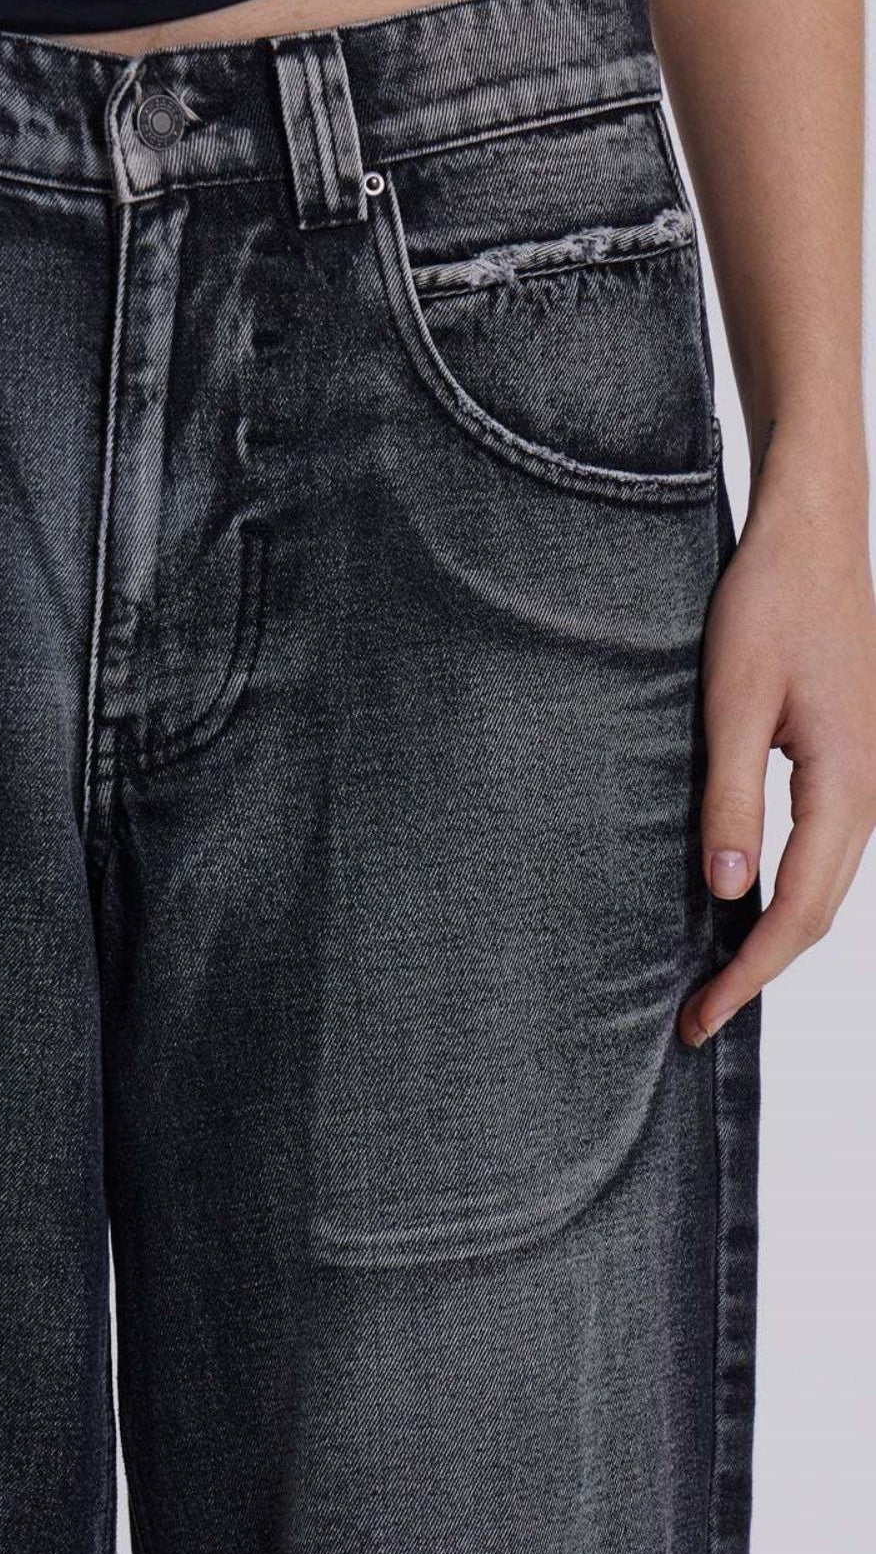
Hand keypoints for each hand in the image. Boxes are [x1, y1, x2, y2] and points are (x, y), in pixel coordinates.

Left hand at [680, 431, 875, 1045]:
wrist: (813, 533)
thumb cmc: (770, 601)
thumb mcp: (733, 700)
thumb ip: (730, 796)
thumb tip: (723, 891)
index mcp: (845, 783)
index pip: (798, 909)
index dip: (749, 972)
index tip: (702, 1017)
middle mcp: (868, 791)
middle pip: (819, 912)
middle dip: (758, 971)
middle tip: (696, 1019)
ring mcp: (863, 778)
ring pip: (825, 885)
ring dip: (772, 937)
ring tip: (714, 979)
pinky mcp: (844, 760)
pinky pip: (822, 850)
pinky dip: (784, 893)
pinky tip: (740, 904)